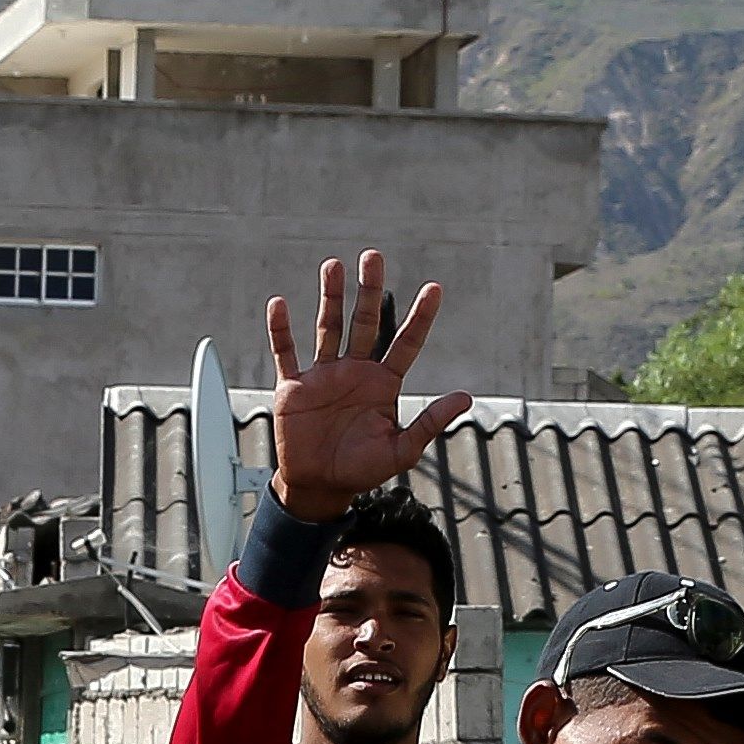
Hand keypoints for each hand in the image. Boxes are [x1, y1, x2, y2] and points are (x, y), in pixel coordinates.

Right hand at [263, 250, 472, 518]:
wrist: (319, 487)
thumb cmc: (361, 472)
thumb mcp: (401, 451)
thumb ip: (429, 422)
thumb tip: (465, 397)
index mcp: (382, 383)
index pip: (405, 342)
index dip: (420, 316)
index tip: (434, 288)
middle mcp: (354, 372)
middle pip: (364, 322)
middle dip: (369, 290)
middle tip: (373, 257)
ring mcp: (323, 376)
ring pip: (328, 328)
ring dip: (330, 297)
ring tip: (333, 265)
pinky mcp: (294, 387)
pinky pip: (286, 353)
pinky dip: (280, 330)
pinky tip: (279, 304)